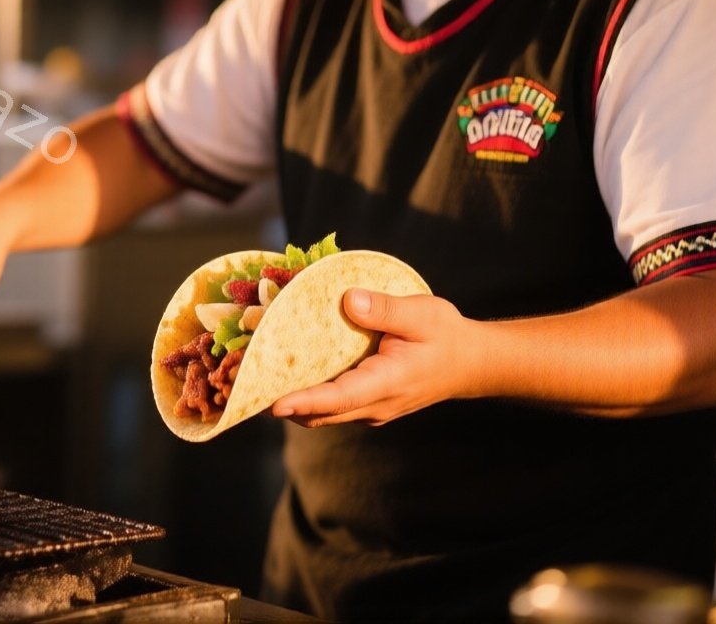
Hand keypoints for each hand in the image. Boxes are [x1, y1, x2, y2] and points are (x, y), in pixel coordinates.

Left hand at [270, 287, 485, 427]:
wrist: (471, 363)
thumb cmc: (447, 336)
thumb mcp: (422, 314)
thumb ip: (386, 310)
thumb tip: (350, 301)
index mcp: (388, 383)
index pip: (340, 398)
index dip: (306, 402)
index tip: (275, 405)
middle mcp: (375, 404)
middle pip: (321, 413)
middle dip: (283, 403)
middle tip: (245, 385)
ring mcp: (370, 409)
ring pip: (323, 413)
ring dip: (292, 401)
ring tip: (255, 378)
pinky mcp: (366, 404)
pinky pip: (331, 405)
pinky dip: (307, 395)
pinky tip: (286, 372)